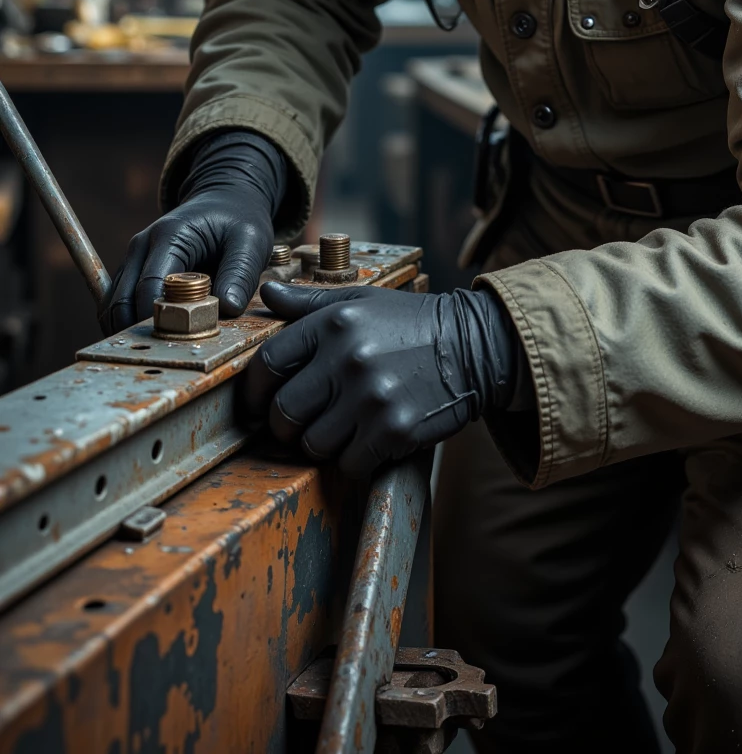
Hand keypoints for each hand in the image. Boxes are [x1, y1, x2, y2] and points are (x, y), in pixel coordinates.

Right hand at [102, 130, 286, 332]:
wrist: (224, 201)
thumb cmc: (239, 219)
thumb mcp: (252, 240)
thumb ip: (240, 273)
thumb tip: (225, 308)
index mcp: (170, 235)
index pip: (150, 285)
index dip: (159, 318)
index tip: (177, 342)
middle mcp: (143, 245)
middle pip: (122, 299)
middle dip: (138, 331)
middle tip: (165, 356)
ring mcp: (134, 258)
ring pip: (112, 305)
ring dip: (127, 331)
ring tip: (157, 352)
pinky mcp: (133, 271)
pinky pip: (116, 304)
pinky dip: (125, 324)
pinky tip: (149, 340)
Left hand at [242, 279, 518, 478]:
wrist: (474, 346)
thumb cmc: (411, 323)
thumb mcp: (362, 302)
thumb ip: (309, 301)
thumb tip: (265, 292)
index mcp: (334, 324)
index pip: (268, 364)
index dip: (253, 392)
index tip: (258, 405)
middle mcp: (348, 359)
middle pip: (284, 412)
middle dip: (285, 425)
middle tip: (299, 424)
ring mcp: (372, 397)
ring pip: (313, 444)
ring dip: (321, 444)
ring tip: (341, 429)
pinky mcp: (394, 429)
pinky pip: (350, 464)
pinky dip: (354, 460)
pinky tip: (369, 440)